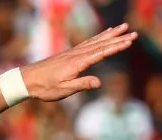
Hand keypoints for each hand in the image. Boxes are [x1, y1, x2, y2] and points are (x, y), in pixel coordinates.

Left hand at [21, 24, 137, 101]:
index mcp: (77, 63)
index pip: (101, 53)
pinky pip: (87, 43)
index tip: (130, 41)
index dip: (116, 47)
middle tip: (134, 33)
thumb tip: (99, 83)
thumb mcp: (64, 90)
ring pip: (95, 41)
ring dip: (110, 35)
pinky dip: (98, 37)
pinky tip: (103, 35)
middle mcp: (77, 54)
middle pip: (101, 44)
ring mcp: (73, 52)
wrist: (27, 80)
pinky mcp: (69, 54)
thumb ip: (82, 85)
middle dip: (118, 38)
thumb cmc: (45, 88)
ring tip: (122, 28)